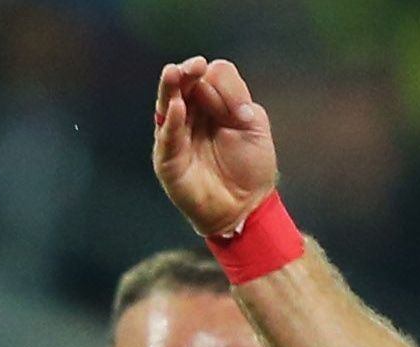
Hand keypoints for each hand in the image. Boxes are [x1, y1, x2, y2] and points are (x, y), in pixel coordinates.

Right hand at [154, 57, 280, 237]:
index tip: (233, 101)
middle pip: (182, 84)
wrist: (247, 206)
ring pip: (166, 104)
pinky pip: (166, 137)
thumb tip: (210, 81)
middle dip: (187, 72)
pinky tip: (176, 107)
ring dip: (170, 88)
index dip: (218, 82)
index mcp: (211, 103)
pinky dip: (171, 121)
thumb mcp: (253, 124)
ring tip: (174, 74)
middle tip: (195, 66)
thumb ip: (236, 98)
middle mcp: (190, 114)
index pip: (207, 77)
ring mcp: (176, 136)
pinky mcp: (168, 159)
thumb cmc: (250, 166)